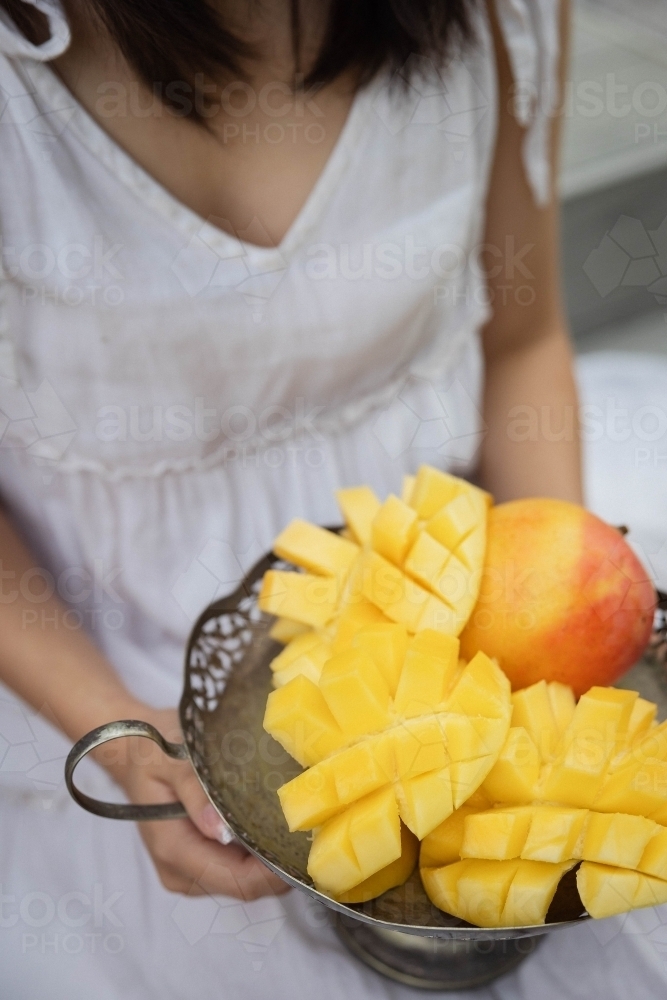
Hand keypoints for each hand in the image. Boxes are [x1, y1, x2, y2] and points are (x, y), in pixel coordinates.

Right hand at [99, 707, 289, 899]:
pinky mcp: (198, 861)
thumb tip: (219, 828)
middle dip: (279, 866)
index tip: (305, 849)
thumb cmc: (153, 748)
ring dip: (271, 861)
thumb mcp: (171, 757)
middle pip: (245, 886)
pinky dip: (258, 853)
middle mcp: (180, 870)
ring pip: (244, 880)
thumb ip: (194, 791)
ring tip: (299, 829)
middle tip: (313, 835)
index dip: (273, 873)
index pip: (235, 880)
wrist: (135, 750)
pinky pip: (237, 867)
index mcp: (174, 849)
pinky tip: (276, 828)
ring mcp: (189, 870)